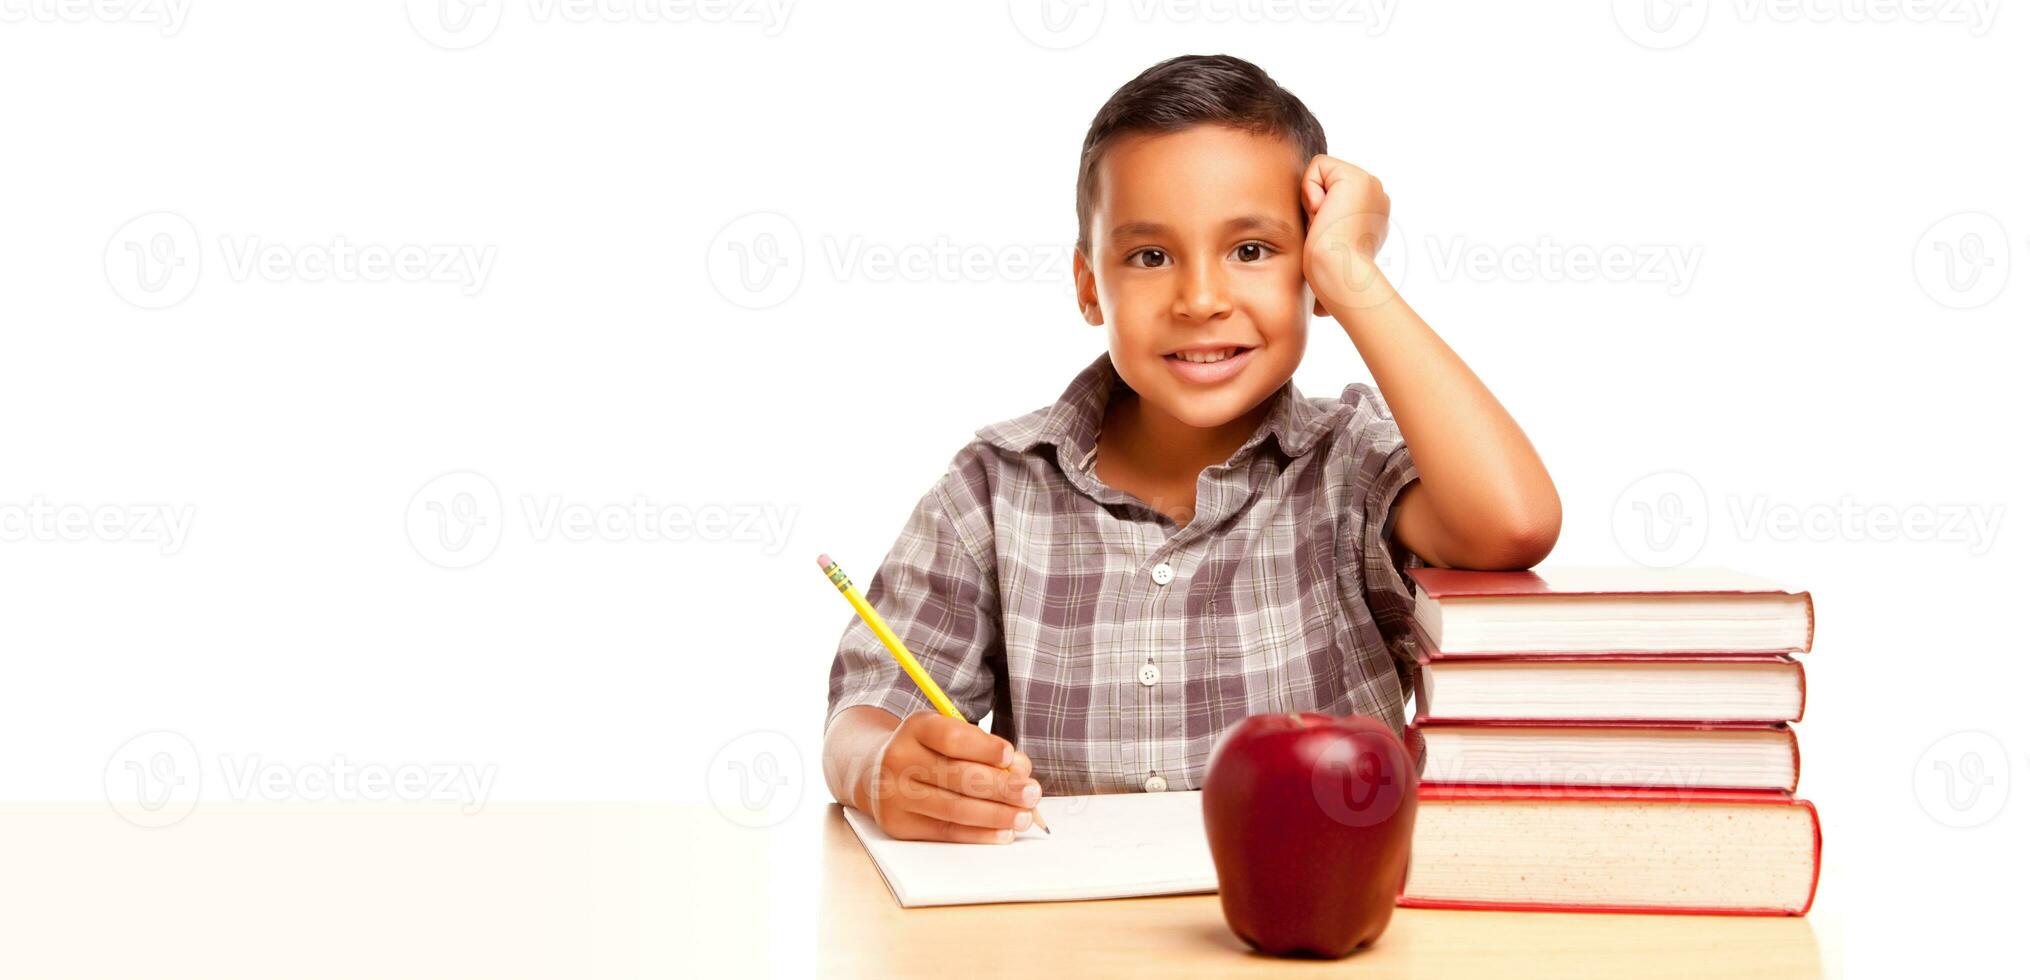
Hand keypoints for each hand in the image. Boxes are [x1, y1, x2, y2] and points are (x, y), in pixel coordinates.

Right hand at [867, 711, 1041, 843]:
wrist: (876, 772)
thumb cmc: (928, 752)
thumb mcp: (949, 736)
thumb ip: (985, 749)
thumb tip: (1021, 774)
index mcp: (916, 728)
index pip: (952, 737)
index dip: (985, 748)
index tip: (1011, 757)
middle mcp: (899, 759)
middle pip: (956, 776)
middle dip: (1001, 787)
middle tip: (1031, 793)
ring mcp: (895, 794)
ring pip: (954, 808)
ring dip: (996, 815)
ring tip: (1023, 817)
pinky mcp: (899, 824)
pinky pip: (945, 832)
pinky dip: (979, 834)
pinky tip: (1002, 833)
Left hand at [1301, 154, 1394, 312]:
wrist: (1339, 276)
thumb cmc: (1330, 280)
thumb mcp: (1330, 258)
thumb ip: (1329, 248)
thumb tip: (1320, 309)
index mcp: (1371, 215)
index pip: (1330, 194)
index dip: (1318, 213)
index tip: (1327, 237)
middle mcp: (1376, 196)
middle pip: (1324, 180)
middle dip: (1315, 205)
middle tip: (1326, 233)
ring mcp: (1371, 185)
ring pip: (1321, 172)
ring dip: (1313, 201)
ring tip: (1326, 226)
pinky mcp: (1357, 177)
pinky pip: (1318, 165)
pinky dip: (1311, 189)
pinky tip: (1323, 214)